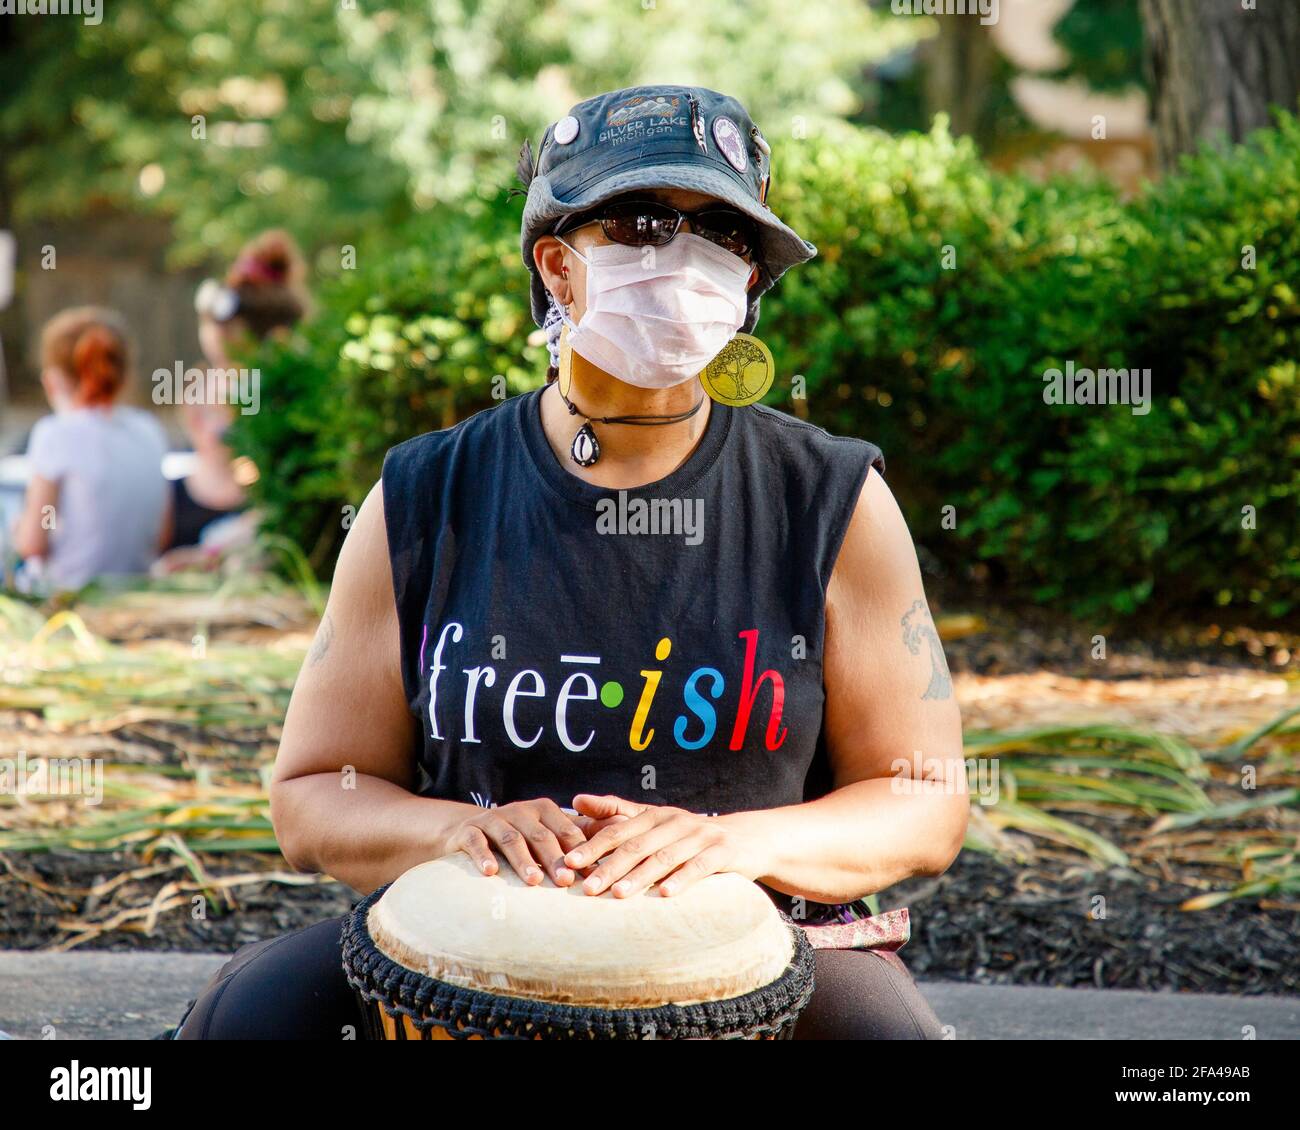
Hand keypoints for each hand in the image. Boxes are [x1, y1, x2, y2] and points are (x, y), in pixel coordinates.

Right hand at [446, 798, 588, 886]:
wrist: (467, 831)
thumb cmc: (518, 838)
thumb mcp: (545, 834)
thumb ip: (575, 839)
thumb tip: (614, 849)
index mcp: (544, 811)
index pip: (566, 831)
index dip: (578, 852)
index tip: (590, 874)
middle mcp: (520, 811)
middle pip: (540, 835)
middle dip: (554, 858)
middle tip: (565, 881)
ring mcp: (493, 820)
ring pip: (511, 839)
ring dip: (523, 860)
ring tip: (533, 880)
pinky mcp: (468, 831)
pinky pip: (476, 842)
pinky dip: (484, 856)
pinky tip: (490, 872)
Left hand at [562, 794, 766, 898]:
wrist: (747, 839)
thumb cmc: (691, 835)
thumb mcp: (656, 821)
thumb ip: (617, 812)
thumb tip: (576, 800)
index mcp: (655, 815)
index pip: (618, 831)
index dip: (593, 846)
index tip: (569, 863)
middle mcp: (675, 822)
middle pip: (637, 845)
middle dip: (609, 866)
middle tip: (586, 887)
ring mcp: (700, 836)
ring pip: (664, 857)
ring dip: (639, 876)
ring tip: (618, 894)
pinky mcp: (722, 852)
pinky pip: (699, 867)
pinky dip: (681, 880)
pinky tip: (664, 894)